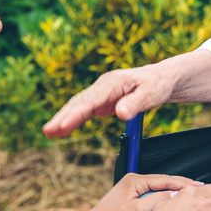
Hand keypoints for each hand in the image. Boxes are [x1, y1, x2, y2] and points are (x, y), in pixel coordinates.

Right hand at [43, 63, 173, 138]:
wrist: (162, 78)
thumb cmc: (158, 85)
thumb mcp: (152, 94)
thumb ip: (135, 104)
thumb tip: (120, 114)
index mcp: (113, 83)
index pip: (91, 101)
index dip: (76, 114)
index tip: (63, 125)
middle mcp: (103, 86)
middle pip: (79, 102)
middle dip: (63, 116)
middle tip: (48, 131)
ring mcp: (101, 92)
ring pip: (78, 105)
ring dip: (63, 118)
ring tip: (49, 132)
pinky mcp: (102, 100)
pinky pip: (84, 110)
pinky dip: (72, 119)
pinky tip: (62, 130)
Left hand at [59, 173, 201, 210]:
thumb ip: (157, 201)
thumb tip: (177, 195)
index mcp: (134, 180)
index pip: (165, 179)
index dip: (184, 184)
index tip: (200, 187)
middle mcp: (133, 183)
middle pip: (163, 183)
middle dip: (182, 188)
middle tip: (202, 192)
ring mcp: (132, 193)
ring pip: (159, 192)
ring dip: (174, 195)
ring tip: (193, 199)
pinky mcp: (131, 204)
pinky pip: (153, 200)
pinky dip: (165, 203)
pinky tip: (175, 209)